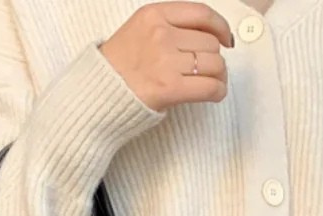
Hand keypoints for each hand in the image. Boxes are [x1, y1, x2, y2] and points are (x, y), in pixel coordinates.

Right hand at [99, 3, 233, 111]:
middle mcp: (161, 35)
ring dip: (219, 76)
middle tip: (211, 70)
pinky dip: (218, 92)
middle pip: (210, 43)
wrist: (96, 95)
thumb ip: (169, 27)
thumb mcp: (139, 30)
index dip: (220, 27)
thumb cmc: (117, 68)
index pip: (201, 13)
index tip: (226, 39)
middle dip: (215, 57)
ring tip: (211, 83)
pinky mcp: (170, 88)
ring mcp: (166, 61)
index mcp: (154, 15)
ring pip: (215, 64)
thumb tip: (208, 37)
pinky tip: (213, 94)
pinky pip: (211, 87)